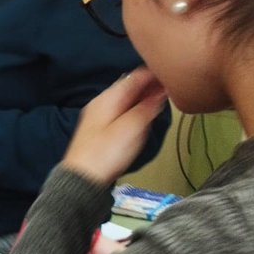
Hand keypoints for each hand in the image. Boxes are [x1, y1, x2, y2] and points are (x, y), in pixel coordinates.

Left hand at [62, 68, 167, 185]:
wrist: (83, 178)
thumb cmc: (104, 155)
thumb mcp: (132, 127)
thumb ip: (147, 107)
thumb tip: (159, 92)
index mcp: (108, 98)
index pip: (134, 76)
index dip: (154, 75)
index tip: (171, 77)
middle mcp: (102, 103)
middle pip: (130, 87)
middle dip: (149, 86)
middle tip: (169, 87)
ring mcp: (100, 116)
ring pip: (126, 99)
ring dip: (143, 97)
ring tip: (160, 98)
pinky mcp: (100, 129)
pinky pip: (121, 111)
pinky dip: (134, 109)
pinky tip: (143, 114)